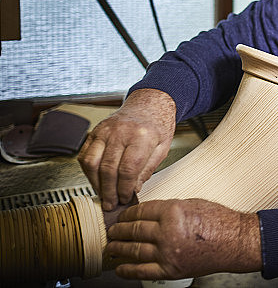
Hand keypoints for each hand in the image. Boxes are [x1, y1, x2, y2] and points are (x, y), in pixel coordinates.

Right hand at [78, 89, 176, 210]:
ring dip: (95, 183)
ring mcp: (105, 130)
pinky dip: (88, 171)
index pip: (128, 169)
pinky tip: (96, 180)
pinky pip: (85, 155)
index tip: (125, 198)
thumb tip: (133, 189)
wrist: (148, 104)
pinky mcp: (95, 131)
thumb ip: (148, 169)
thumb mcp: (163, 147)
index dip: (124, 188)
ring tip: (103, 195)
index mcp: (142, 136)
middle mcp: (120, 132)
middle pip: (108, 168)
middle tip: (111, 203)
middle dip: (109, 191)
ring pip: (92, 162)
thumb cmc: (157, 125)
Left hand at [106, 198, 261, 279]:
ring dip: (118, 248)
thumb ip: (169, 208)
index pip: (140, 211)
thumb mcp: (192, 204)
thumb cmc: (219, 222)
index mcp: (173, 211)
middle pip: (133, 230)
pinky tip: (120, 267)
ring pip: (133, 249)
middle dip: (118, 230)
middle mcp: (168, 231)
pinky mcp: (170, 269)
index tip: (122, 215)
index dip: (127, 213)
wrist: (235, 242)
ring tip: (112, 247)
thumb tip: (149, 214)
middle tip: (111, 230)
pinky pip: (142, 270)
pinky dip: (127, 270)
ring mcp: (168, 252)